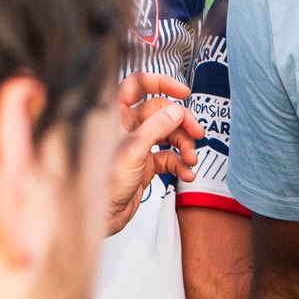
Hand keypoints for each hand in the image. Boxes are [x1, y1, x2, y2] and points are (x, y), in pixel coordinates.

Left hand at [106, 71, 204, 235]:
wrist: (101, 216)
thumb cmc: (102, 183)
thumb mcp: (133, 150)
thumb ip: (156, 127)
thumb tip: (176, 111)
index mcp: (117, 115)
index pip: (138, 85)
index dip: (161, 82)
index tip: (183, 91)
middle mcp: (127, 127)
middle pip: (161, 111)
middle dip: (182, 122)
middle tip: (196, 132)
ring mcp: (137, 145)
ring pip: (168, 134)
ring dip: (184, 145)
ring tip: (191, 158)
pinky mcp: (145, 164)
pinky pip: (168, 157)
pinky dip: (180, 163)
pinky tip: (186, 172)